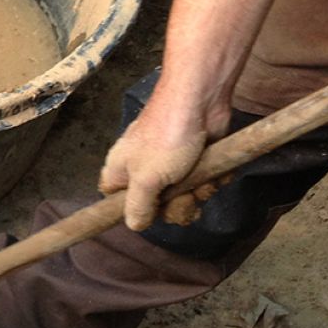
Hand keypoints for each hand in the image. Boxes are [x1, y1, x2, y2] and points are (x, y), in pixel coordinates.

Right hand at [99, 93, 229, 231]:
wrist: (201, 102)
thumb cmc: (166, 137)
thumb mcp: (146, 179)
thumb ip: (138, 207)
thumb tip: (134, 225)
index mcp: (121, 172)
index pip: (114, 202)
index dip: (130, 211)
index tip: (149, 213)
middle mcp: (144, 171)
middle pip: (156, 209)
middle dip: (176, 207)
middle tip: (182, 194)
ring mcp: (172, 167)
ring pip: (183, 199)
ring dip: (198, 193)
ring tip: (200, 177)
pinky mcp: (196, 162)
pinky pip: (203, 185)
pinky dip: (212, 181)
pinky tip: (213, 170)